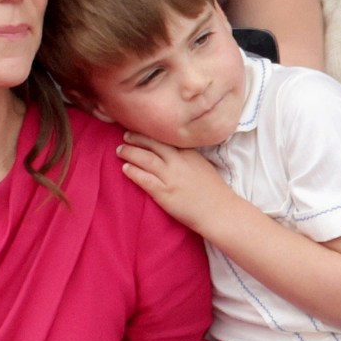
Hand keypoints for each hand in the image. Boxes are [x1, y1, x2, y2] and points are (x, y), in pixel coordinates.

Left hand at [117, 132, 233, 235]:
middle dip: (137, 137)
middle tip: (125, 136)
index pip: (166, 137)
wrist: (220, 212)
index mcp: (189, 153)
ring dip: (130, 152)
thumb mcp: (202, 165)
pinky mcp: (165, 193)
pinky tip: (125, 168)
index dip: (152, 132)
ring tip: (120, 150)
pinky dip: (133, 172)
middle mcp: (179, 162)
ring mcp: (171, 177)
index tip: (141, 127)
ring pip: (145, 159)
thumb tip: (172, 151)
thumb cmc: (213, 191)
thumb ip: (187, 156)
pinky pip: (144, 179)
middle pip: (153, 143)